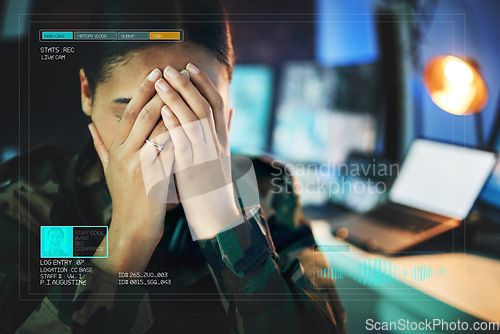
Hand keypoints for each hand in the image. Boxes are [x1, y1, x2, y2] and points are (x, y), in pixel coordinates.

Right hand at [88, 68, 173, 273]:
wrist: (132, 227)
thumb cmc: (124, 197)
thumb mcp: (108, 170)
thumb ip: (101, 146)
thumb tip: (90, 126)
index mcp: (117, 149)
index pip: (130, 112)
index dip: (142, 90)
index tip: (154, 72)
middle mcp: (126, 153)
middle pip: (143, 114)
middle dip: (160, 90)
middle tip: (173, 72)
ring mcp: (140, 165)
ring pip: (158, 127)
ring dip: (174, 106)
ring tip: (187, 89)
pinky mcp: (155, 176)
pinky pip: (171, 149)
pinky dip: (182, 133)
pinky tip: (194, 119)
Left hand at [155, 64, 242, 239]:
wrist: (218, 216)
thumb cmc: (216, 186)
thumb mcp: (224, 155)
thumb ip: (226, 130)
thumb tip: (232, 108)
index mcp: (222, 139)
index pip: (216, 103)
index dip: (203, 83)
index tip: (189, 67)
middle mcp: (217, 143)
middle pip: (205, 105)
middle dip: (188, 84)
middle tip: (171, 67)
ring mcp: (207, 155)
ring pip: (195, 119)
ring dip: (177, 97)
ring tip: (161, 80)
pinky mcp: (194, 168)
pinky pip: (185, 142)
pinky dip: (175, 124)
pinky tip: (163, 110)